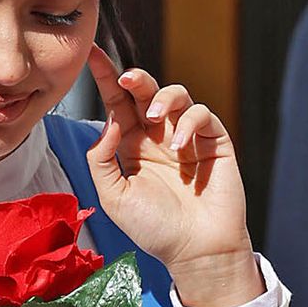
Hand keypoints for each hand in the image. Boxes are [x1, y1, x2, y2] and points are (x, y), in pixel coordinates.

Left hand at [84, 47, 261, 306]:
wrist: (195, 252)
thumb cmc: (154, 229)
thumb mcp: (114, 196)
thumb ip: (103, 159)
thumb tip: (108, 122)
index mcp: (133, 146)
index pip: (118, 104)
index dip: (106, 78)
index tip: (92, 54)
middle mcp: (159, 137)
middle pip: (146, 93)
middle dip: (135, 78)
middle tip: (126, 77)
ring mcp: (187, 138)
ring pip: (177, 95)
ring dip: (164, 98)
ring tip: (155, 118)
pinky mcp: (214, 143)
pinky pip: (202, 115)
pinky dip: (189, 122)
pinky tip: (178, 146)